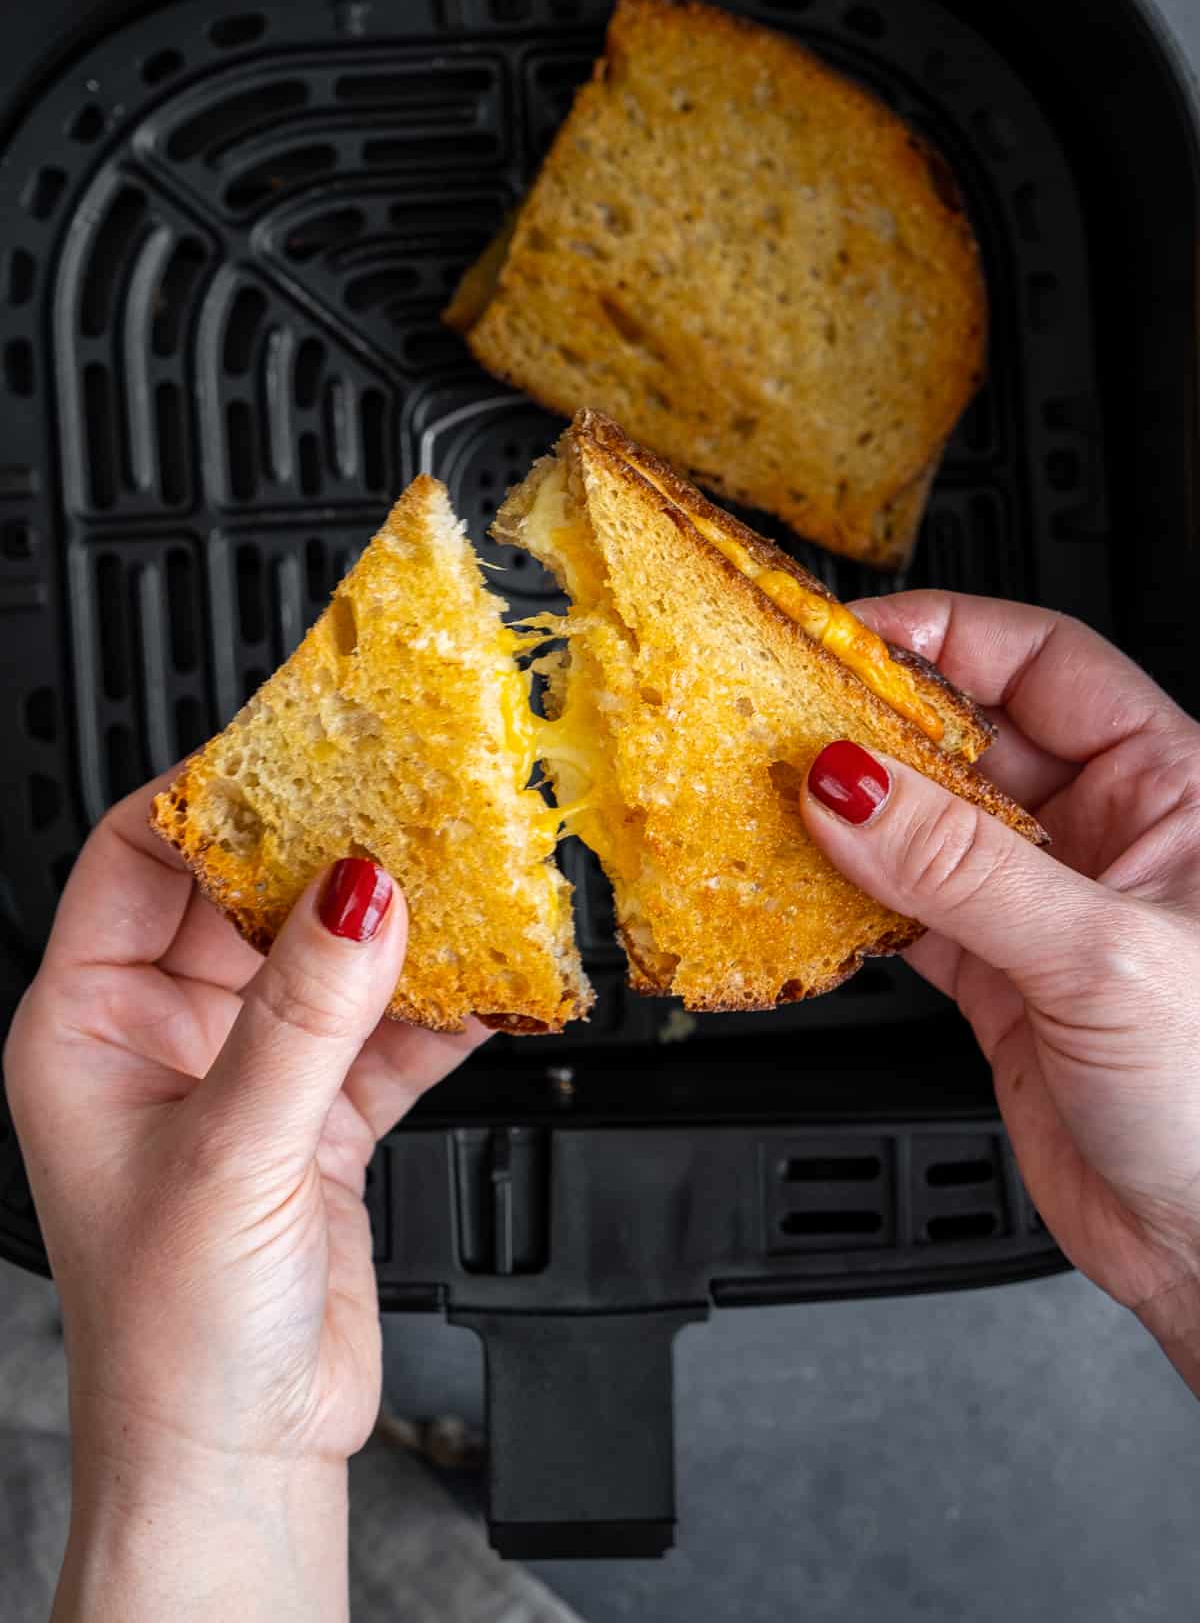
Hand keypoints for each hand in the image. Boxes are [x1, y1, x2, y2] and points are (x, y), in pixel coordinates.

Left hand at [3, 773, 487, 1621]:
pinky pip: (387, 1031)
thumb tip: (359, 893)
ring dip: (398, 928)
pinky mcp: (323, 1117)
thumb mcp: (233, 1150)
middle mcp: (168, 1035)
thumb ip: (303, 1013)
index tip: (293, 749)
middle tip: (403, 795)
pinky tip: (493, 979)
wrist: (241, 1460)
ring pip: (329, 959)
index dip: (212, 797)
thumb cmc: (170, 1336)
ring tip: (467, 873)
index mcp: (90, 1026)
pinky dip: (441, 1008)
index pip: (139, 858)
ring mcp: (251, 1073)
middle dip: (327, 852)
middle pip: (250, 895)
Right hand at [801, 593, 1199, 1391]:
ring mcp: (1045, 905)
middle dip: (881, 726)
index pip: (1043, 661)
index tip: (849, 640)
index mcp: (1171, 783)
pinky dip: (852, 900)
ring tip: (776, 796)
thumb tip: (848, 786)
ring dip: (856, 813)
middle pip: (972, 735)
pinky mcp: (999, 978)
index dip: (945, 636)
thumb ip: (962, 865)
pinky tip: (805, 887)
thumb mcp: (1098, 954)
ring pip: (930, 822)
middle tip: (787, 720)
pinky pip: (908, 910)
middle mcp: (1107, 831)